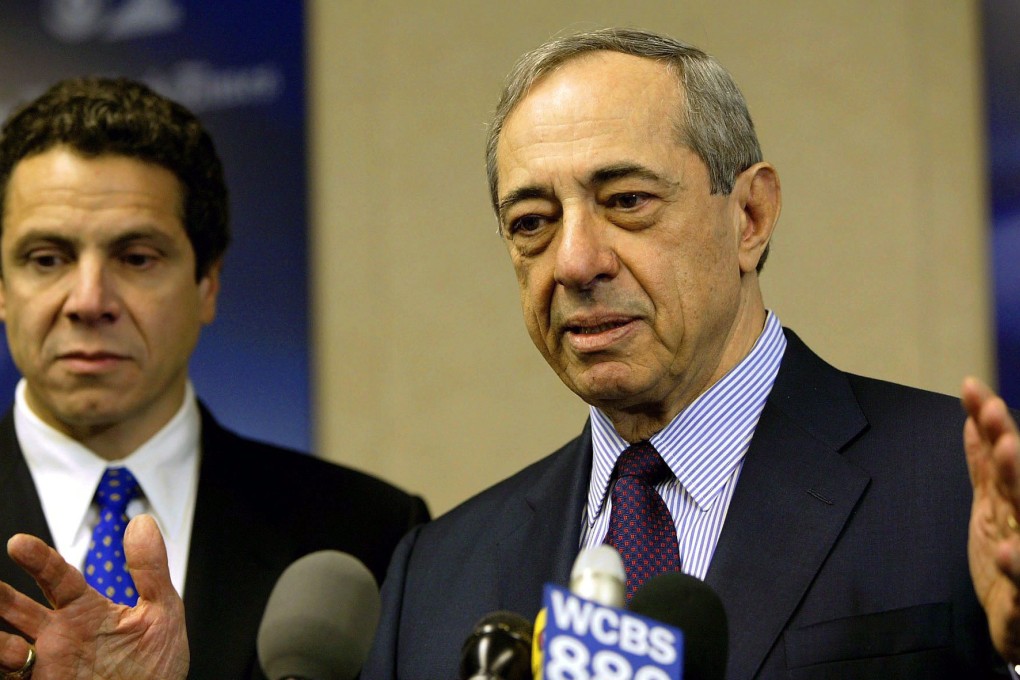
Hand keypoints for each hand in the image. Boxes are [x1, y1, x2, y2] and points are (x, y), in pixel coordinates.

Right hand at [0, 514, 188, 678]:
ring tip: (18, 649)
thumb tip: (142, 523)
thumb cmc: (156, 668)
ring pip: (5, 645)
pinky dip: (6, 668)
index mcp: (87, 611)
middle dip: (1, 597)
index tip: (19, 542)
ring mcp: (48, 664)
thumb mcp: (162, 613)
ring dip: (1, 642)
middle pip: (18, 608)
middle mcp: (61, 635)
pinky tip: (19, 661)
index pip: (58, 577)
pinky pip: (9, 677)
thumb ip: (150, 570)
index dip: (39, 559)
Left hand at [964, 376, 1019, 662]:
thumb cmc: (1012, 559)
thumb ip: (984, 463)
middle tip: (1002, 430)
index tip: (975, 392)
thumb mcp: (993, 504)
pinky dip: (1017, 572)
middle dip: (1016, 463)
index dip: (995, 427)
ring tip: (1008, 468)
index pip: (1008, 459)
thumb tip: (973, 414)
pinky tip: (1004, 554)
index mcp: (1018, 502)